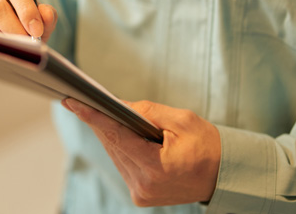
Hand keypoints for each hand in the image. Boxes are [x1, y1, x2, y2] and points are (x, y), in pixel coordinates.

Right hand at [0, 0, 57, 41]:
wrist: (3, 20)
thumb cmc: (20, 14)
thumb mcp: (37, 13)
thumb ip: (47, 14)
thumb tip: (46, 14)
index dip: (27, 11)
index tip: (36, 30)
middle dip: (15, 29)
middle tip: (26, 42)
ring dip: (4, 38)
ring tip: (16, 45)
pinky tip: (1, 46)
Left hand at [62, 98, 220, 206]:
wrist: (223, 175)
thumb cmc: (206, 145)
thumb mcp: (182, 120)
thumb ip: (147, 112)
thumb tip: (118, 106)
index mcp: (156, 167)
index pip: (116, 136)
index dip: (93, 117)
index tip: (72, 103)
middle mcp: (144, 184)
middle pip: (112, 144)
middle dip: (100, 121)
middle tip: (84, 100)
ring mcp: (141, 192)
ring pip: (114, 154)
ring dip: (109, 134)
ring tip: (101, 114)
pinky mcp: (140, 195)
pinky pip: (122, 164)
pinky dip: (119, 147)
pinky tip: (119, 133)